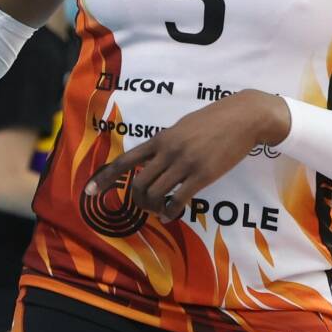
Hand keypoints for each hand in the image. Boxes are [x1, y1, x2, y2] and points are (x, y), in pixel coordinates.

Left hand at [83, 90, 290, 222]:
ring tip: (158, 211)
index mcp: (161, 138)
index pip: (126, 160)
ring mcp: (185, 163)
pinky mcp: (202, 175)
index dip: (104, 178)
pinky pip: (178, 199)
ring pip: (156, 193)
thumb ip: (167, 143)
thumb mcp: (183, 126)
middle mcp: (168, 151)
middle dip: (137, 200)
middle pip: (139, 183)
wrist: (243, 116)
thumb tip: (155, 158)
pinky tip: (170, 214)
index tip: (89, 192)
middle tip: (144, 206)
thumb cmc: (214, 120)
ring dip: (153, 207)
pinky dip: (170, 211)